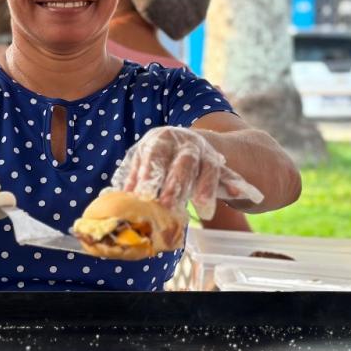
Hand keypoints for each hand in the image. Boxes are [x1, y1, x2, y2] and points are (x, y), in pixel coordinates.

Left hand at [112, 126, 262, 219]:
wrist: (194, 144)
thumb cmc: (161, 159)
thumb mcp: (144, 163)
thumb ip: (130, 180)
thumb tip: (107, 200)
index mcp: (160, 139)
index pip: (153, 156)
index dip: (148, 175)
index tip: (142, 195)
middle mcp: (184, 142)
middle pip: (182, 163)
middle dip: (176, 185)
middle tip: (168, 207)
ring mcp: (205, 151)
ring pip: (207, 169)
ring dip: (205, 189)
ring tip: (204, 211)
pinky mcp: (221, 163)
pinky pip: (229, 174)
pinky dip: (236, 184)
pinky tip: (242, 194)